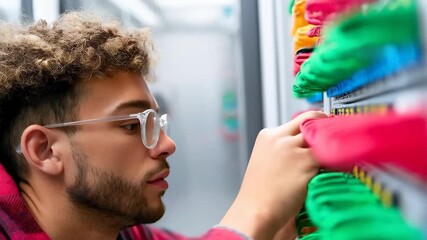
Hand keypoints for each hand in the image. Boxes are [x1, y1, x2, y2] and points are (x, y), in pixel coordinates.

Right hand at [220, 111, 326, 239]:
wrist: (256, 211)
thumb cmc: (259, 193)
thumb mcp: (264, 161)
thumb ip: (281, 149)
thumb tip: (304, 147)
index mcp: (268, 136)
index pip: (296, 121)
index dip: (312, 125)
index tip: (322, 128)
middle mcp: (279, 138)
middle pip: (309, 120)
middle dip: (325, 125)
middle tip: (337, 133)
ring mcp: (292, 149)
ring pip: (321, 137)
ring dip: (332, 145)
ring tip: (338, 154)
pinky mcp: (306, 164)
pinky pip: (328, 157)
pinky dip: (336, 161)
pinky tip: (339, 166)